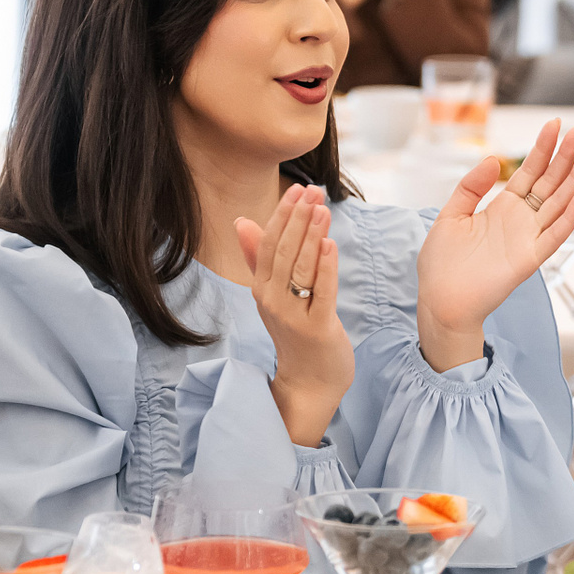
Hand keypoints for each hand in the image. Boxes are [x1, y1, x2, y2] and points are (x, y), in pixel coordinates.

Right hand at [235, 185, 353, 445]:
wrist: (309, 384)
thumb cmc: (296, 335)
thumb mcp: (275, 295)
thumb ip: (261, 258)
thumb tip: (242, 221)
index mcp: (263, 289)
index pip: (269, 245)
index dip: (283, 215)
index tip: (298, 189)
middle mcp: (272, 300)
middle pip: (283, 252)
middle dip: (298, 219)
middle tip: (312, 190)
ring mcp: (293, 316)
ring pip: (300, 269)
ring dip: (311, 236)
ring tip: (322, 208)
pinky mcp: (317, 329)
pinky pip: (321, 293)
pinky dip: (326, 268)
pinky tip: (331, 244)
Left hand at [416, 120, 573, 370]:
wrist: (439, 300)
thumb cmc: (442, 264)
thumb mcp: (451, 214)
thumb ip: (471, 186)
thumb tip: (494, 159)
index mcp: (502, 208)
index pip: (530, 172)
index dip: (542, 148)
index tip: (555, 125)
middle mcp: (520, 221)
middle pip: (550, 182)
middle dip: (566, 156)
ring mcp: (528, 239)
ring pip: (559, 204)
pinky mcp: (529, 259)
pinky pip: (555, 236)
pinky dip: (571, 217)